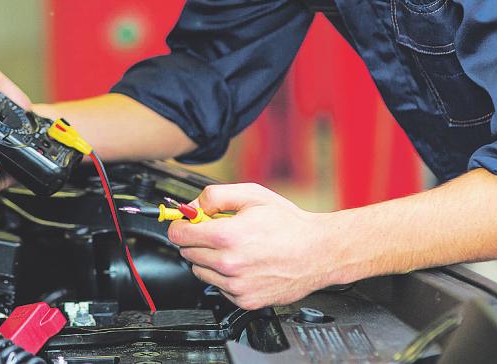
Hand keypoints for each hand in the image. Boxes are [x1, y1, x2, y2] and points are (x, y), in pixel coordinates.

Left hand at [166, 183, 332, 309]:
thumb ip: (215, 196)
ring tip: (233, 248)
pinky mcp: (245, 300)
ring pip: (200, 271)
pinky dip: (224, 276)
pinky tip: (243, 264)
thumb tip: (193, 206)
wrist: (318, 252)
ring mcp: (237, 285)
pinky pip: (218, 287)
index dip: (180, 225)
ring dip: (208, 258)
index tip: (186, 222)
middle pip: (187, 252)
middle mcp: (229, 264)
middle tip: (216, 231)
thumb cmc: (289, 225)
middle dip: (196, 239)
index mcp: (227, 236)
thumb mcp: (252, 195)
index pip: (179, 235)